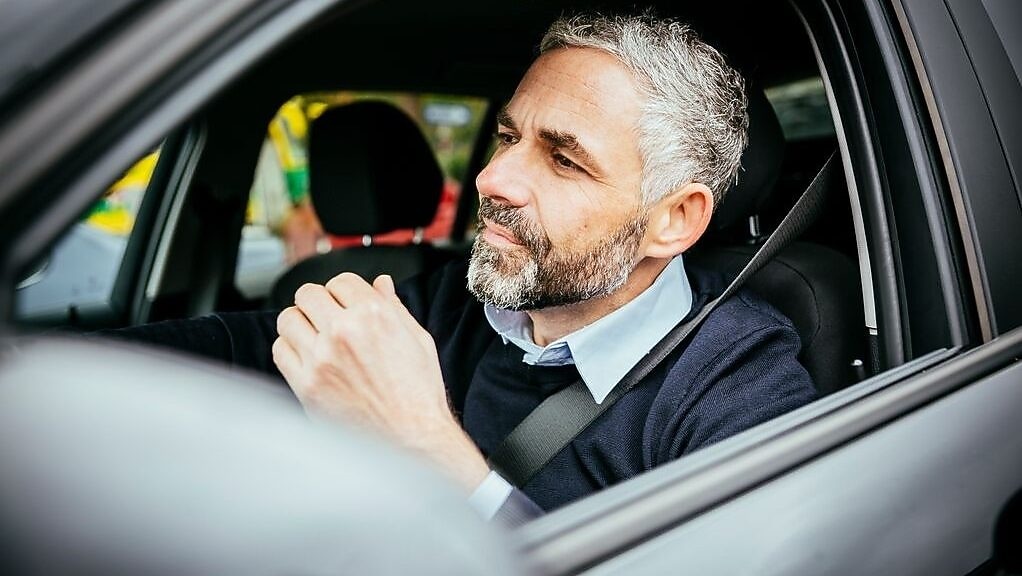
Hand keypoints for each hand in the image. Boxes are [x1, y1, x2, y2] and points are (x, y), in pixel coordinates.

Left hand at [272, 273, 488, 489]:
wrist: (411, 439)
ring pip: (288, 319)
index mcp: (374, 315)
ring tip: (315, 337)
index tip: (346, 303)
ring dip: (300, 323)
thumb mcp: (418, 340)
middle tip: (327, 318)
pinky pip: (280, 351)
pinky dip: (290, 350)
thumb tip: (381, 284)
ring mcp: (321, 359)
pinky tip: (308, 358)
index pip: (340, 281)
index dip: (344, 291)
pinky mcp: (306, 385)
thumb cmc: (419, 394)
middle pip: (308, 294)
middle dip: (319, 302)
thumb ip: (394, 307)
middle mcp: (343, 332)